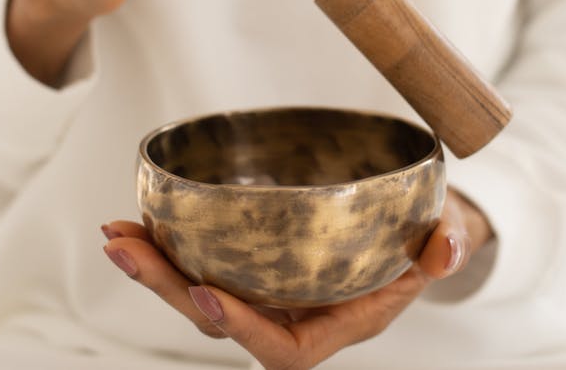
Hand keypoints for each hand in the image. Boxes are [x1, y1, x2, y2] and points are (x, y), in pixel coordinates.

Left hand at [102, 189, 492, 369]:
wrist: (417, 229)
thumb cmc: (429, 237)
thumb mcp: (448, 237)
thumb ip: (447, 245)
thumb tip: (443, 248)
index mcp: (337, 322)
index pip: (283, 347)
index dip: (242, 327)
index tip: (207, 292)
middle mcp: (294, 316)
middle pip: (221, 319)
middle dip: (170, 287)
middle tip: (126, 248)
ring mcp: (270, 293)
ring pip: (203, 294)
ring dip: (156, 267)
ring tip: (117, 234)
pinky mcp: (255, 267)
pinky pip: (206, 265)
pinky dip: (170, 245)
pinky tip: (140, 219)